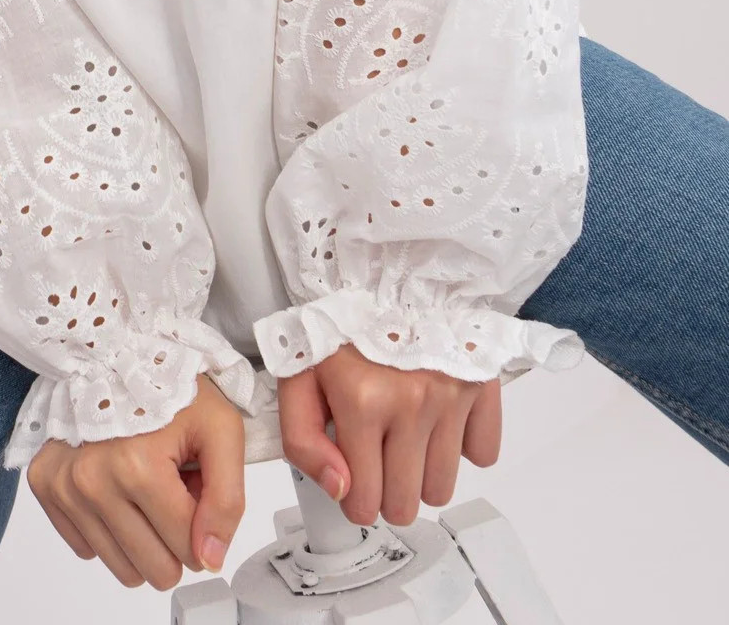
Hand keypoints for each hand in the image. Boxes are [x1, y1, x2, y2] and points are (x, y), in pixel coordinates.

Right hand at [25, 371, 244, 588]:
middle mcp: (92, 482)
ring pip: (123, 570)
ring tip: (144, 484)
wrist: (115, 349)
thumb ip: (227, 500)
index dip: (204, 523)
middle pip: (157, 570)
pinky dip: (108, 528)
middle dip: (174, 537)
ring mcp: (64, 487)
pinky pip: (87, 549)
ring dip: (142, 537)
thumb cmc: (171, 388)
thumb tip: (209, 560)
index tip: (194, 483)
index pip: (190, 550)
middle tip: (171, 485)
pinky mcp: (45, 486)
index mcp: (138, 467)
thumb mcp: (222, 430)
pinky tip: (115, 487)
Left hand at [277, 342, 501, 528]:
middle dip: (387, 491)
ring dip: (422, 473)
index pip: (364, 503)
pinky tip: (437, 417)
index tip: (352, 473)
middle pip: (407, 505)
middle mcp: (412, 404)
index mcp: (362, 402)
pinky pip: (483, 454)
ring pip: (442, 489)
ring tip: (404, 435)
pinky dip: (461, 445)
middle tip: (377, 455)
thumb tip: (341, 489)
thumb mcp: (297, 377)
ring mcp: (451, 396)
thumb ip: (304, 441)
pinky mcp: (482, 386)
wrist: (383, 274)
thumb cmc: (338, 330)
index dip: (354, 496)